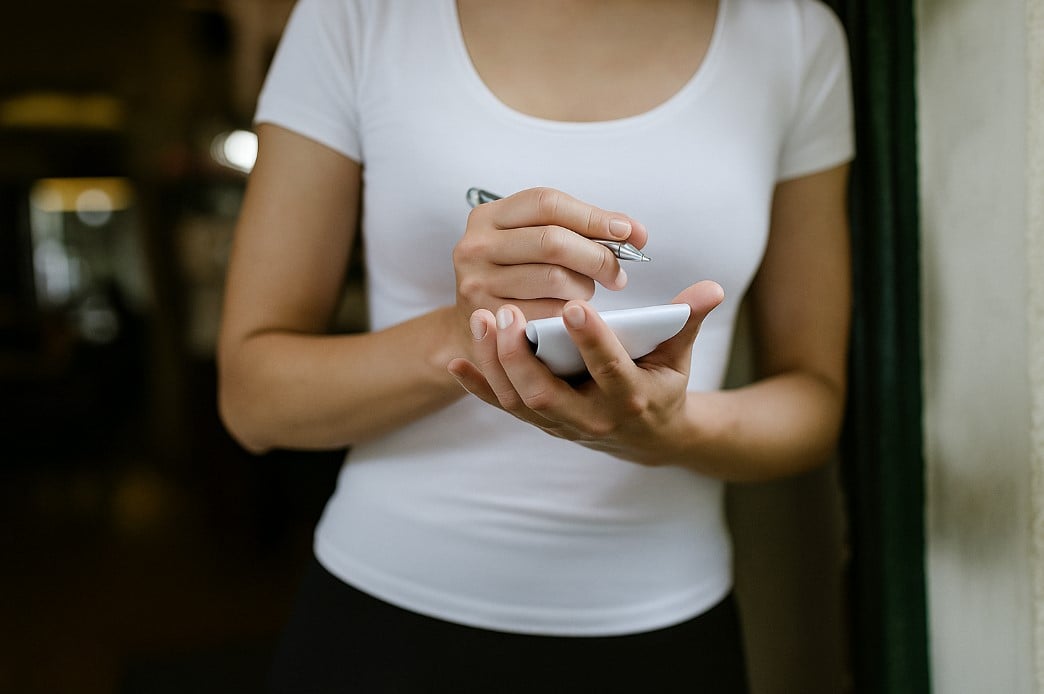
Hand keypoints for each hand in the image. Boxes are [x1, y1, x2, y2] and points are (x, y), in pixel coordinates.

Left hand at [447, 281, 724, 465]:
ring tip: (481, 319)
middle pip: (549, 393)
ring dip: (495, 364)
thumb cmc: (662, 384)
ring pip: (520, 401)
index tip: (573, 304)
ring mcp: (562, 424)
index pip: (609, 368)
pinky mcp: (541, 423)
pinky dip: (478, 386)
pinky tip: (456, 360)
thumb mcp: (679, 355)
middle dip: (523, 356)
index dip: (592, 340)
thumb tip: (712, 287)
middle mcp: (592, 416)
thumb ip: (688, 320)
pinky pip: (504, 407)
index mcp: (631, 396)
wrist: (650, 438)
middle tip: (507, 313)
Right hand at [452, 187, 648, 322]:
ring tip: (585, 292)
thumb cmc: (514, 276)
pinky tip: (570, 314)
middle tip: (617, 273)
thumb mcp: (531, 241)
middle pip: (553, 241)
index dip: (593, 216)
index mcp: (489, 216)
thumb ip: (579, 229)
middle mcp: (476, 246)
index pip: (548, 203)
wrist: (473, 326)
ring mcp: (477, 284)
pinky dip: (570, 314)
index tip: (627, 232)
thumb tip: (634, 232)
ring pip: (555, 279)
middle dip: (597, 256)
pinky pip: (548, 314)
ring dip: (584, 288)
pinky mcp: (489, 320)